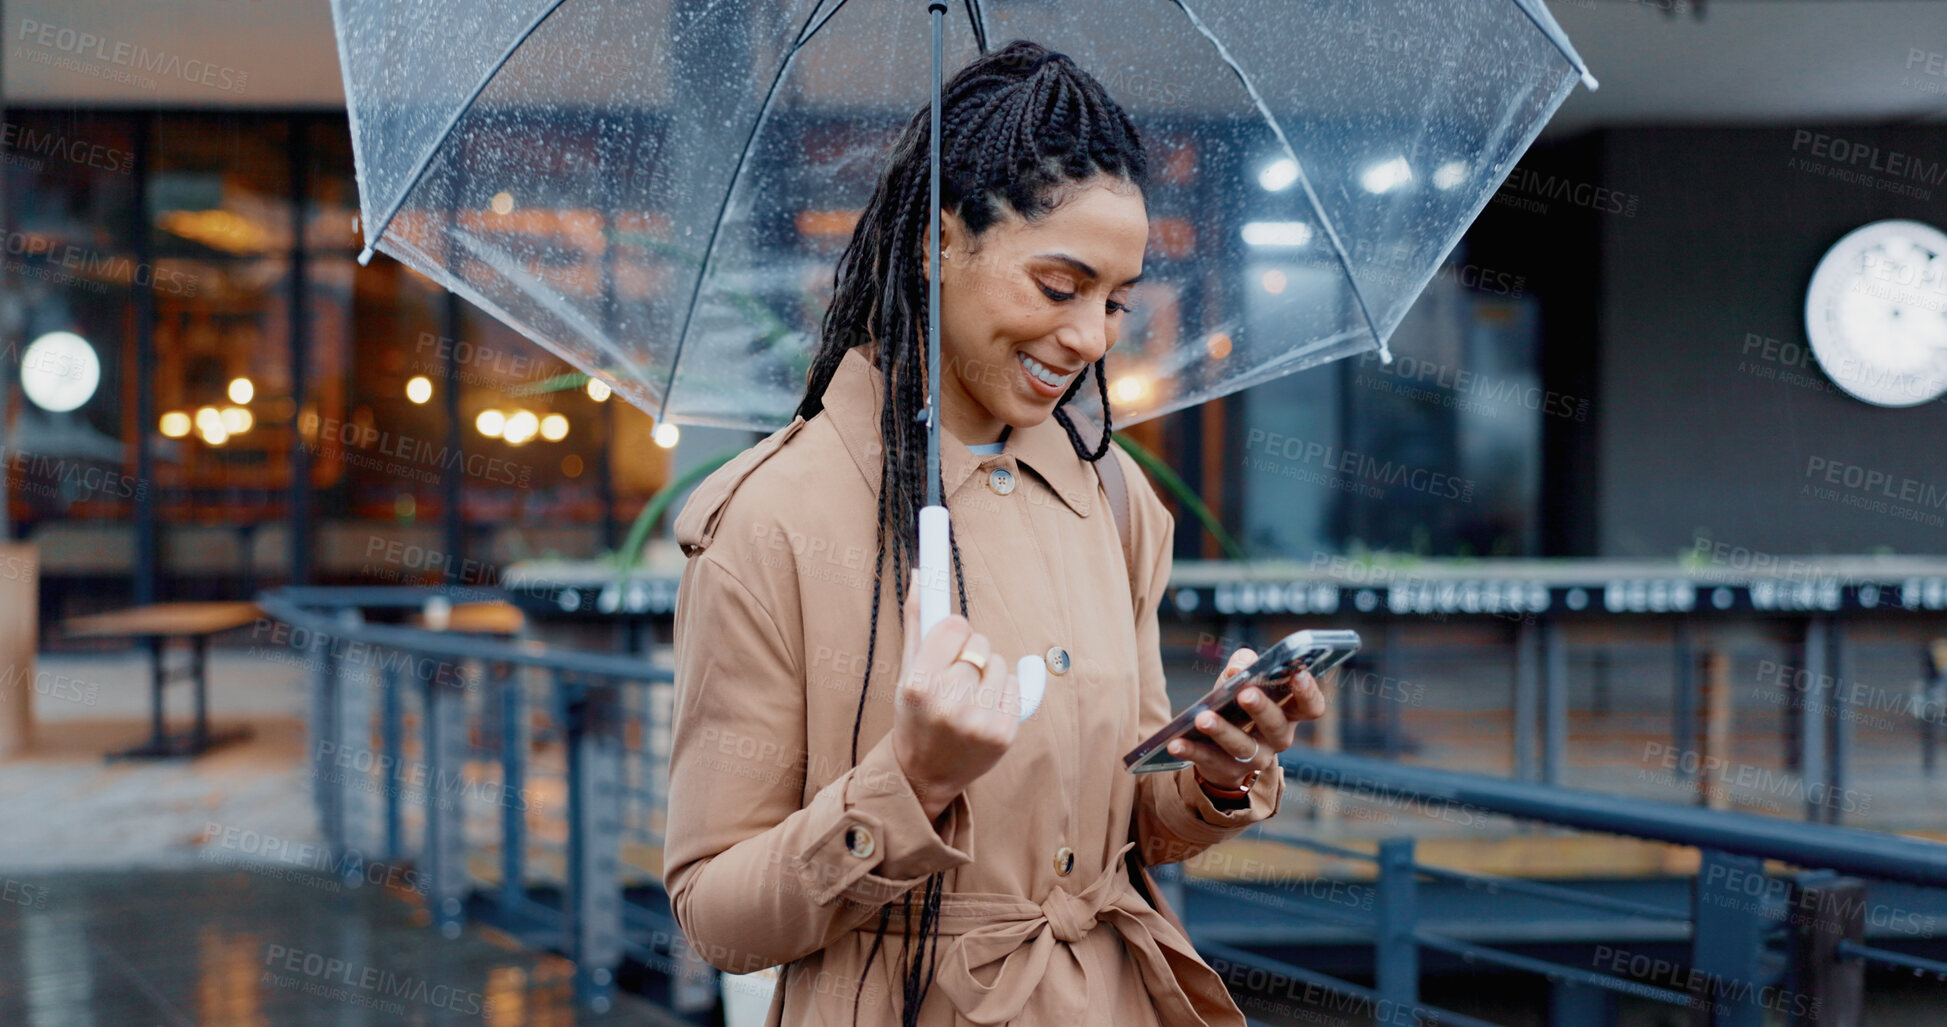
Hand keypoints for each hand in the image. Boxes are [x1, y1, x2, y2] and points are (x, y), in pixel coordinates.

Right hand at [890, 569, 1021, 820]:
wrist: (924, 774)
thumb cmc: (914, 716)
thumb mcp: (906, 672)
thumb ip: (916, 621)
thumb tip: (921, 573)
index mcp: (919, 685)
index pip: (955, 626)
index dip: (953, 631)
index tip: (949, 639)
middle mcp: (949, 705)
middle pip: (979, 643)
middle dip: (969, 653)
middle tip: (954, 677)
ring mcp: (979, 723)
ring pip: (999, 663)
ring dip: (987, 672)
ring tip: (967, 696)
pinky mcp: (1004, 735)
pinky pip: (1015, 686)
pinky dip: (1002, 692)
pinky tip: (983, 709)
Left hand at [1169, 647, 1327, 792]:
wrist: (1220, 748)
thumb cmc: (1237, 706)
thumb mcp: (1241, 682)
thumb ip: (1243, 666)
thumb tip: (1239, 668)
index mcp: (1289, 713)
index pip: (1311, 706)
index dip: (1308, 692)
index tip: (1297, 674)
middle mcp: (1278, 738)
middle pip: (1275, 725)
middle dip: (1261, 708)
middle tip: (1245, 693)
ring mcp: (1255, 758)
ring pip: (1242, 746)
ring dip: (1222, 730)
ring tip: (1203, 718)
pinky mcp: (1227, 770)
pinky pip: (1209, 760)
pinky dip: (1192, 749)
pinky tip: (1175, 741)